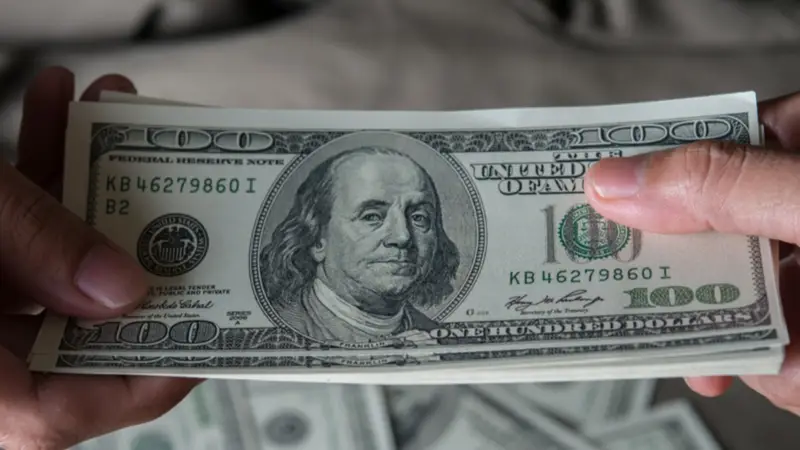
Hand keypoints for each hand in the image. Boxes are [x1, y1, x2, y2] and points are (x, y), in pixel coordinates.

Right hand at [0, 67, 200, 448]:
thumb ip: (29, 247)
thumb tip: (124, 292)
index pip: (75, 408)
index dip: (156, 364)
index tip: (219, 314)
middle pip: (79, 320)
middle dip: (130, 237)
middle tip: (177, 179)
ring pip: (45, 262)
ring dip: (82, 181)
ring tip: (110, 109)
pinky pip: (5, 234)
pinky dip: (27, 172)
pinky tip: (47, 101)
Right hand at [584, 92, 799, 415]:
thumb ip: (730, 188)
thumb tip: (616, 181)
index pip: (702, 145)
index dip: (642, 172)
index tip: (587, 198)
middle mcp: (797, 209)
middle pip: (700, 235)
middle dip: (694, 286)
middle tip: (644, 300)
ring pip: (728, 304)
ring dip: (748, 342)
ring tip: (798, 354)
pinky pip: (768, 354)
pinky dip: (780, 374)